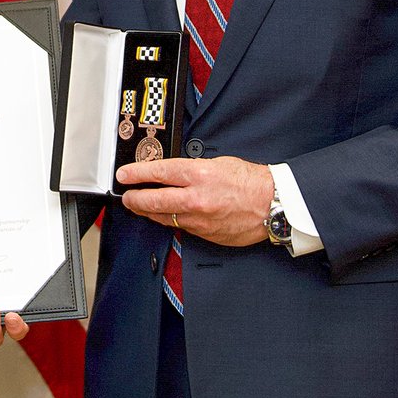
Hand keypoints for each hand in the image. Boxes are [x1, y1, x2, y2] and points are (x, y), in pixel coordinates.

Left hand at [115, 156, 274, 246]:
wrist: (273, 204)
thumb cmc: (249, 181)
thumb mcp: (217, 163)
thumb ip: (191, 169)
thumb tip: (169, 173)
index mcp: (199, 175)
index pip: (158, 172)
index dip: (136, 173)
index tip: (124, 175)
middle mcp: (196, 198)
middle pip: (153, 200)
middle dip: (134, 198)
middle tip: (126, 195)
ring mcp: (200, 219)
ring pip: (163, 217)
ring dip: (148, 212)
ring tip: (139, 206)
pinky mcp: (205, 234)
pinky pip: (180, 227)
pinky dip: (170, 220)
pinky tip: (165, 216)